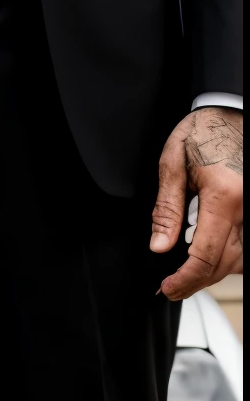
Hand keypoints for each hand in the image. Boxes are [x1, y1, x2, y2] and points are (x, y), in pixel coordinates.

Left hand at [150, 108, 242, 299]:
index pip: (206, 255)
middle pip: (225, 264)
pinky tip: (210, 254)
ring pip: (241, 262)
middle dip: (197, 281)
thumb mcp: (173, 163)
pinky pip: (247, 248)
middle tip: (172, 285)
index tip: (168, 288)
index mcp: (225, 196)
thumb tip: (160, 247)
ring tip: (188, 271)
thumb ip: (167, 208)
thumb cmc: (202, 131)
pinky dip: (231, 257)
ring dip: (215, 271)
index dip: (185, 279)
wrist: (229, 112)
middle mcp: (248, 209)